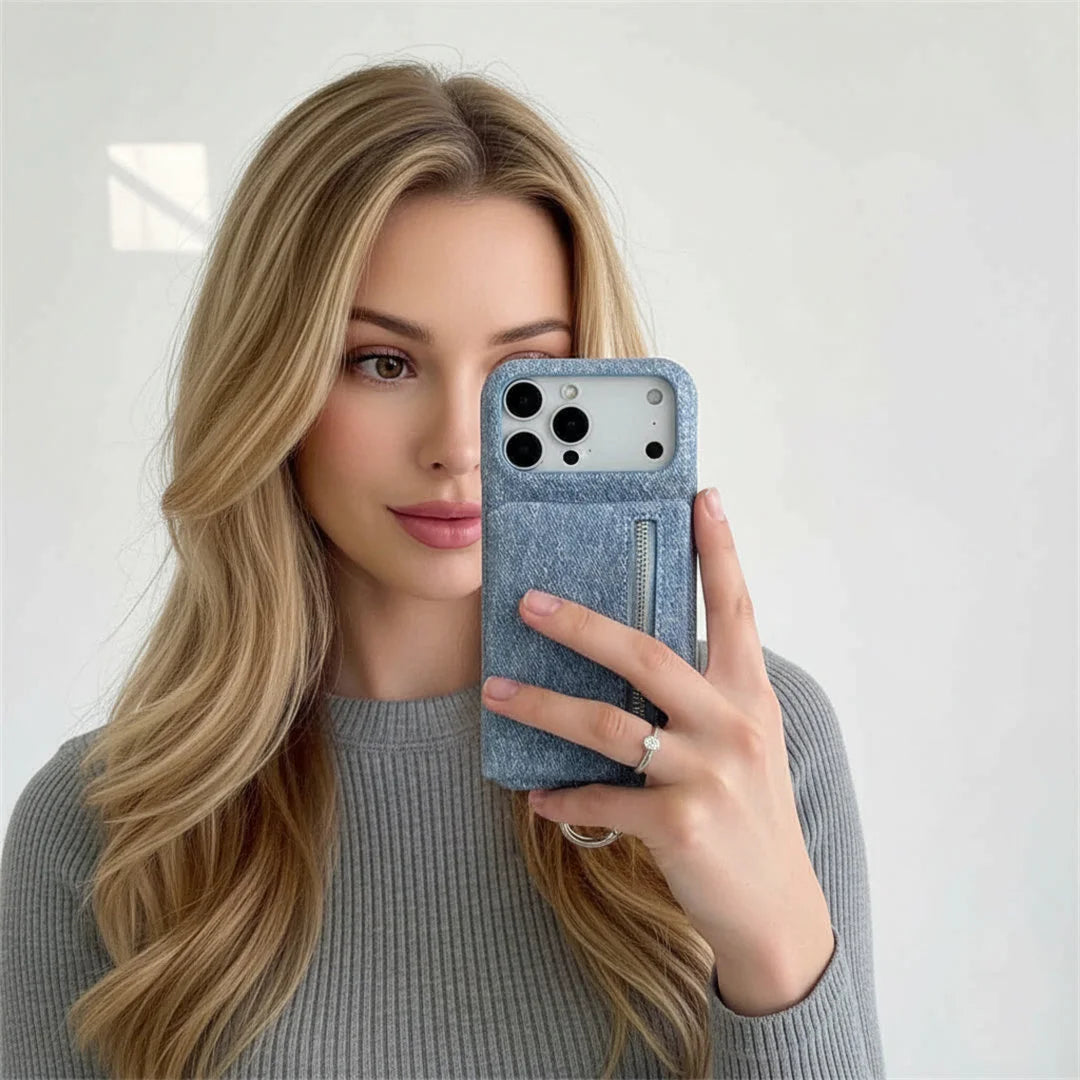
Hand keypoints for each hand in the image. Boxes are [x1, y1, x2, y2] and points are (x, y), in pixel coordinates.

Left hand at [481, 487, 835, 1014]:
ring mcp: (708, 774)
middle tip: (528, 602)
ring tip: (497, 692)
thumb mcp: (743, 743)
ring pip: (608, 725)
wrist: (775, 910)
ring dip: (543, 707)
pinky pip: (601, 798)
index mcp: (749, 696)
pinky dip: (562, 797)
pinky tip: (535, 795)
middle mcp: (733, 724)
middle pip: (648, 655)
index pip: (735, 608)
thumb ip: (702, 698)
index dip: (719, 551)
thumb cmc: (750, 815)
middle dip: (582, 625)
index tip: (703, 496)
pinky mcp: (681, 825)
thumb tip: (628, 661)